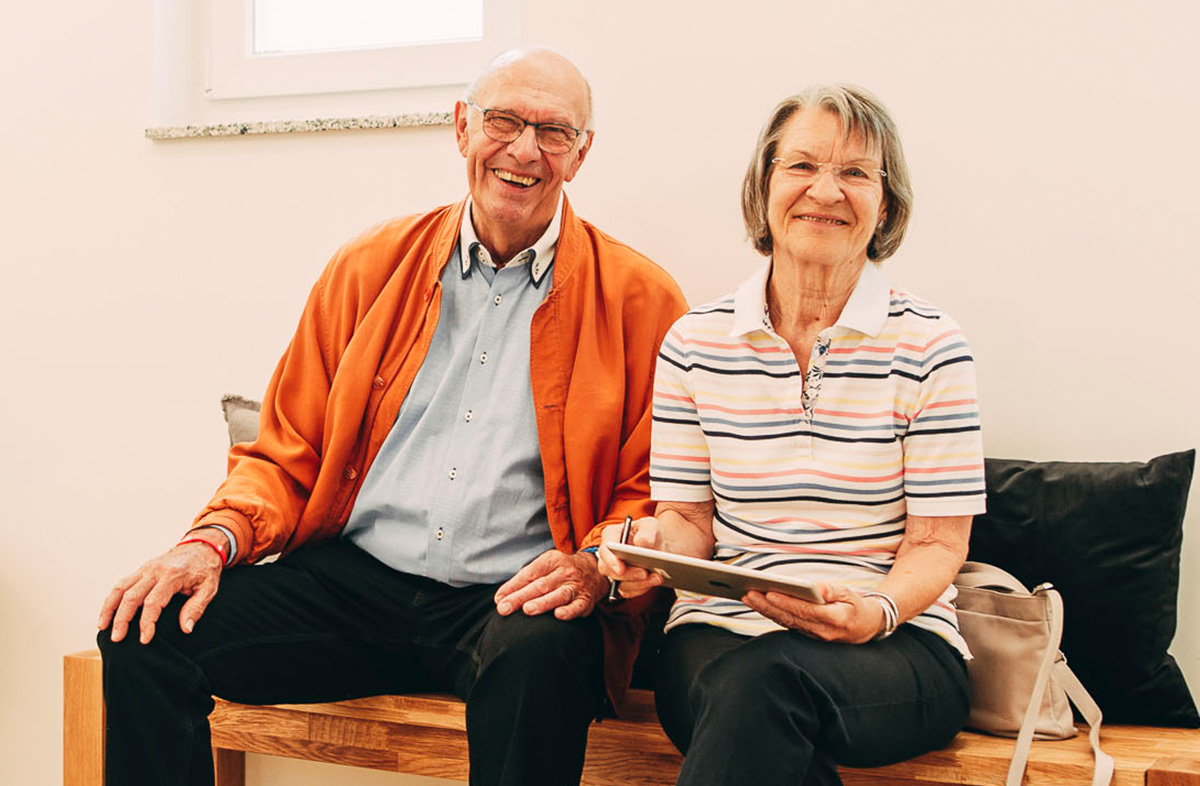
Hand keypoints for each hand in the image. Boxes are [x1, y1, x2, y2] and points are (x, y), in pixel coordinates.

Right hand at [98, 542, 223, 643]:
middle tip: (117, 638)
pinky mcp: (141, 570)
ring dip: (109, 608)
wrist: (202, 546)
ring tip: (103, 628)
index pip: (154, 601)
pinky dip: (111, 599)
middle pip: (132, 596)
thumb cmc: (205, 569)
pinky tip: (106, 614)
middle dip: (122, 619)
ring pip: (121, 588)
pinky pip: (121, 584)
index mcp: (173, 575)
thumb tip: (185, 628)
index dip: (147, 622)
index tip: (144, 639)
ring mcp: (146, 569)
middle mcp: (155, 570)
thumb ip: (196, 608)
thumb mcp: (209, 588)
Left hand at [494, 549, 609, 619]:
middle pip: (540, 585)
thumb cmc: (560, 572)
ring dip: (543, 603)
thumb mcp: (544, 567)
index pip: (529, 574)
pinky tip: (558, 615)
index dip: (513, 586)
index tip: (499, 599)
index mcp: (551, 560)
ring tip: (527, 609)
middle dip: (521, 597)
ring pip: (558, 594)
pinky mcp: (585, 600)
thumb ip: (524, 580)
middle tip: (505, 608)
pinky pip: (577, 606)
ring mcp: (576, 586)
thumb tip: (500, 598)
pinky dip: (568, 611)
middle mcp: (564, 572)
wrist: (594, 571)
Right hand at [596, 517, 663, 599]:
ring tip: (657, 578)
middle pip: (608, 570)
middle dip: (627, 574)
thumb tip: (641, 542)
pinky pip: (629, 591)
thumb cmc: (650, 533)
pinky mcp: (624, 583)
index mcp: (611, 536)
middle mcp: (609, 555)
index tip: (621, 568)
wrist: (659, 547)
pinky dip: (642, 588)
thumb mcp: (651, 525)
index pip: (604, 549)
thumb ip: (647, 531)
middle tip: (644, 573)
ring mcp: (615, 570)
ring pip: (620, 583)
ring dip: (639, 583)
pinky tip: (654, 581)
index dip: (610, 560)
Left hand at [743, 584, 886, 643]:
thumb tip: (815, 588)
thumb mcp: (850, 594)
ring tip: (748, 597)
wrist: (868, 627)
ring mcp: (814, 636)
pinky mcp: (808, 636)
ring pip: (786, 623)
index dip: (786, 602)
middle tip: (748, 594)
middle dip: (767, 606)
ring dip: (766, 611)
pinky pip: (788, 625)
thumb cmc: (857, 607)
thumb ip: (832, 591)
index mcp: (834, 620)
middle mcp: (822, 632)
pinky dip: (773, 615)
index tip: (769, 593)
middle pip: (790, 618)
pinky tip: (760, 605)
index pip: (805, 611)